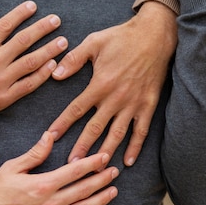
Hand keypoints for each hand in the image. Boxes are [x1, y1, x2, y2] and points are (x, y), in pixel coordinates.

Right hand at [0, 0, 67, 135]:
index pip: (5, 25)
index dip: (20, 14)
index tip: (33, 5)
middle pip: (23, 41)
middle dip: (42, 28)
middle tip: (57, 20)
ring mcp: (0, 81)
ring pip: (30, 62)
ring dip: (49, 50)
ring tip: (63, 41)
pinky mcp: (3, 98)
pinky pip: (28, 85)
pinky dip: (42, 75)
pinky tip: (53, 66)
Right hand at [0, 132, 118, 204]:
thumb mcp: (11, 167)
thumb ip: (34, 153)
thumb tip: (50, 135)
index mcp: (42, 184)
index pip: (74, 171)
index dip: (92, 163)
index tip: (104, 156)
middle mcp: (49, 204)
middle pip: (83, 189)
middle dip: (102, 179)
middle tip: (114, 172)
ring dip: (101, 200)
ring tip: (113, 191)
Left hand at [48, 1, 176, 165]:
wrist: (155, 36)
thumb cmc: (122, 37)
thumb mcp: (94, 42)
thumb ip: (74, 59)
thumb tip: (55, 74)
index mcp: (100, 84)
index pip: (76, 109)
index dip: (62, 124)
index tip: (51, 138)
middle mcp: (116, 98)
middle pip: (95, 128)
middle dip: (82, 147)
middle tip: (71, 165)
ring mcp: (133, 104)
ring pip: (117, 134)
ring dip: (106, 152)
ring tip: (96, 169)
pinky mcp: (148, 105)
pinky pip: (141, 131)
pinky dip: (135, 147)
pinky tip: (128, 161)